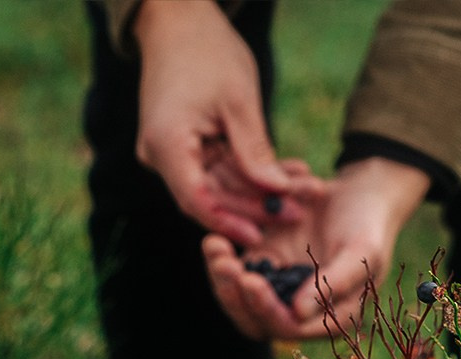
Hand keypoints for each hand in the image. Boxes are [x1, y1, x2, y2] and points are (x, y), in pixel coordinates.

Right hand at [131, 0, 315, 246]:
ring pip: (216, 185)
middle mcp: (159, 155)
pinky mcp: (181, 146)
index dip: (229, 221)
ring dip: (257, 191)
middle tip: (298, 212)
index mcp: (166, 144)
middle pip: (209, 197)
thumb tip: (276, 193)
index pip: (196, 199)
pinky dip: (247, 172)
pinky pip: (215, 168)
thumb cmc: (207, 50)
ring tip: (301, 193)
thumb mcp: (239, 100)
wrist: (177, 20)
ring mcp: (168, 152)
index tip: (260, 235)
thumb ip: (254, 150)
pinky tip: (283, 176)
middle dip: (254, 206)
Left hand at [201, 157, 433, 340]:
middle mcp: (298, 311)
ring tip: (214, 248)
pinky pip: (235, 271)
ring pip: (238, 298)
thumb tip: (297, 313)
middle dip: (235, 295)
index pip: (289, 327)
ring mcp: (277, 289)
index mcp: (328, 319)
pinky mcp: (262, 264)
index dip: (266, 309)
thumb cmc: (370, 224)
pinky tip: (213, 240)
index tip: (251, 280)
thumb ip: (334, 283)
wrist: (361, 192)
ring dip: (222, 278)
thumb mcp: (362, 251)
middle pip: (255, 320)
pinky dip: (221, 260)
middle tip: (224, 264)